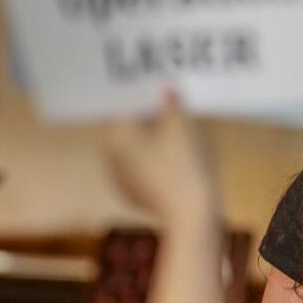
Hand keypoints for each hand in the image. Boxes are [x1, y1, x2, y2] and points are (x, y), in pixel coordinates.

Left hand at [106, 91, 219, 223]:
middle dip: (148, 118)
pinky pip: (142, 170)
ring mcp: (121, 179)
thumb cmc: (184, 166)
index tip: (158, 87)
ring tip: (178, 133)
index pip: (122, 107)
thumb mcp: (182, 128)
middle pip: (128, 129)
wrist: (191, 216)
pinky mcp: (135, 196)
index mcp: (116, 136)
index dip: (141, 95)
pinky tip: (176, 161)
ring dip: (152, 141)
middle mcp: (111, 157)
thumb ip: (171, 104)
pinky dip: (155, 162)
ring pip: (135, 151)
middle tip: (173, 107)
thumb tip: (166, 89)